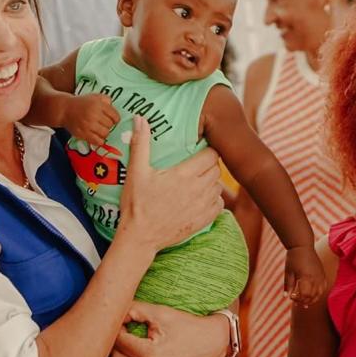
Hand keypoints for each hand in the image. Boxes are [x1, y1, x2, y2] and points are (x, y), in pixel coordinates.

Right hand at [63, 94, 119, 146]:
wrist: (65, 109)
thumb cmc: (82, 103)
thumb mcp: (95, 96)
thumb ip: (106, 99)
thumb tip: (113, 107)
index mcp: (98, 105)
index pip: (115, 116)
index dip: (115, 119)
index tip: (112, 119)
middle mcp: (94, 115)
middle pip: (110, 125)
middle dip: (108, 125)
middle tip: (103, 123)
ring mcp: (88, 125)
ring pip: (105, 133)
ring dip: (104, 132)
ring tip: (99, 130)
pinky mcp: (83, 134)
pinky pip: (97, 141)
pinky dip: (99, 140)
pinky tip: (97, 137)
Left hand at [107, 302, 227, 356]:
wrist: (211, 341)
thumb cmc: (184, 324)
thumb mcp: (160, 312)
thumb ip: (134, 310)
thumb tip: (112, 312)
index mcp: (151, 353)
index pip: (119, 343)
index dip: (115, 331)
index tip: (119, 326)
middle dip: (113, 349)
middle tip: (117, 340)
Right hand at [116, 116, 222, 252]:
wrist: (140, 237)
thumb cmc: (136, 204)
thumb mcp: (136, 172)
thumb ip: (141, 144)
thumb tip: (140, 118)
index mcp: (184, 174)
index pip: (211, 155)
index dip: (206, 151)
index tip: (197, 152)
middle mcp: (197, 189)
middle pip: (217, 169)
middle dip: (209, 165)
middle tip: (195, 166)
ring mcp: (202, 206)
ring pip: (219, 186)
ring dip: (211, 182)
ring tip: (197, 181)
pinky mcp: (203, 220)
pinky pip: (219, 205)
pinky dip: (213, 200)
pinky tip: (200, 199)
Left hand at [284, 246, 325, 306]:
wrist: (302, 246)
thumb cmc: (293, 258)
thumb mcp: (288, 272)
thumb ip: (288, 286)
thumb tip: (286, 297)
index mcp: (306, 277)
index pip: (304, 295)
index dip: (298, 299)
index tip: (291, 297)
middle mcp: (316, 278)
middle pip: (312, 296)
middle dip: (303, 301)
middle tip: (295, 301)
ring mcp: (321, 276)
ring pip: (319, 294)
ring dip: (311, 299)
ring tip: (304, 302)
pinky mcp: (322, 274)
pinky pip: (323, 288)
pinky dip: (318, 294)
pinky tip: (312, 295)